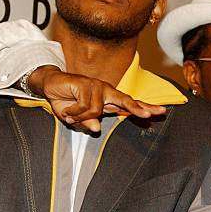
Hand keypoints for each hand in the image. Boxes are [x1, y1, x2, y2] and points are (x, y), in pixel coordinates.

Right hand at [29, 66, 165, 131]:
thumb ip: (87, 123)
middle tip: (149, 114)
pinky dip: (73, 112)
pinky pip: (84, 106)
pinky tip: (67, 110)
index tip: (160, 112)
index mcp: (108, 101)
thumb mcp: (77, 119)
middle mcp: (106, 92)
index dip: (144, 108)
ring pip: (96, 110)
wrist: (50, 86)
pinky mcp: (86, 83)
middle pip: (126, 100)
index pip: (129, 104)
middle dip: (137, 108)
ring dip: (80, 116)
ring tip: (70, 115)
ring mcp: (97, 86)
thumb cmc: (66, 102)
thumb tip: (96, 128)